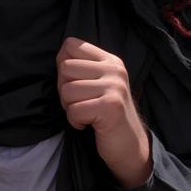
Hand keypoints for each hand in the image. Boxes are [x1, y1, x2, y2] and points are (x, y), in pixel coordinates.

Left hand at [56, 37, 151, 187]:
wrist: (130, 145)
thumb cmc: (105, 114)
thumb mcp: (98, 84)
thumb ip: (82, 68)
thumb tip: (59, 58)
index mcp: (109, 60)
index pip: (71, 45)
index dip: (63, 65)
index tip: (74, 83)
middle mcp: (114, 70)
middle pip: (65, 68)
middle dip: (64, 90)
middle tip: (80, 103)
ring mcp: (114, 87)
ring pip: (67, 90)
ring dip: (70, 107)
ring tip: (86, 113)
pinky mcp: (110, 107)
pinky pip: (74, 110)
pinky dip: (76, 121)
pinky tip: (89, 124)